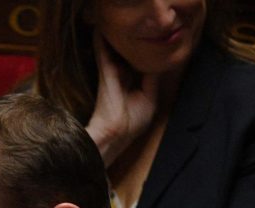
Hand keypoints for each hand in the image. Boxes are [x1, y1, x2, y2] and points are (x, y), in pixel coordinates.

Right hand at [86, 33, 158, 167]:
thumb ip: (152, 78)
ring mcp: (112, 73)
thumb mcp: (150, 98)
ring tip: (113, 27)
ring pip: (114, 51)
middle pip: (126, 55)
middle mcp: (121, 76)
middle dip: (128, 45)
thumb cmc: (132, 122)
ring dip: (113, 40)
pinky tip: (99, 30)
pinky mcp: (106, 72)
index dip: (143, 54)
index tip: (148, 44)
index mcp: (133, 84)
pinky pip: (103, 52)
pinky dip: (101, 41)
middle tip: (132, 33)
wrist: (116, 133)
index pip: (139, 64)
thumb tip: (155, 61)